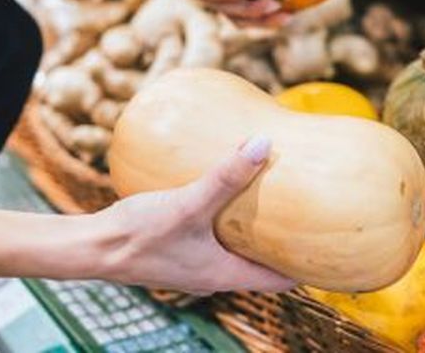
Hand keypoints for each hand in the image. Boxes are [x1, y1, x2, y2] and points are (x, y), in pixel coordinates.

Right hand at [87, 136, 296, 294]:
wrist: (91, 247)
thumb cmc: (138, 234)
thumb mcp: (188, 203)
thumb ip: (226, 176)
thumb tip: (263, 144)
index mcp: (225, 275)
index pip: (281, 279)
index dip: (309, 266)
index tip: (333, 247)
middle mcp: (213, 275)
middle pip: (262, 263)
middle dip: (285, 242)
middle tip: (311, 212)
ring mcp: (194, 264)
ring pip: (237, 249)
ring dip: (255, 230)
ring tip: (275, 199)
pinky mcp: (177, 248)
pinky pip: (213, 236)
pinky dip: (227, 220)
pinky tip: (225, 189)